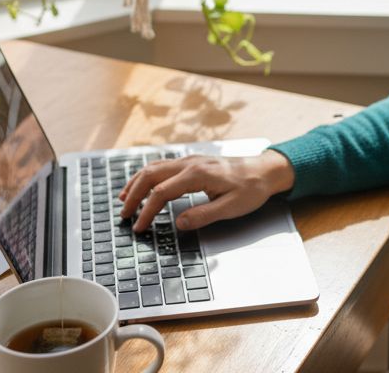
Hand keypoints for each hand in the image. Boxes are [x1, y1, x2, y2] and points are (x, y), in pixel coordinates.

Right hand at [117, 150, 295, 232]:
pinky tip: (142, 184)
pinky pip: (162, 166)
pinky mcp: (191, 162)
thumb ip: (203, 215)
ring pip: (154, 167)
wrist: (264, 170)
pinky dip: (147, 176)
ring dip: (136, 183)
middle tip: (124, 215)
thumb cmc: (251, 189)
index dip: (147, 211)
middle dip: (134, 195)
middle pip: (151, 176)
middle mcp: (190, 163)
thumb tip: (179, 223)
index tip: (139, 227)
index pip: (162, 193)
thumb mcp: (231, 207)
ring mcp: (189, 160)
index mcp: (198, 174)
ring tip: (124, 200)